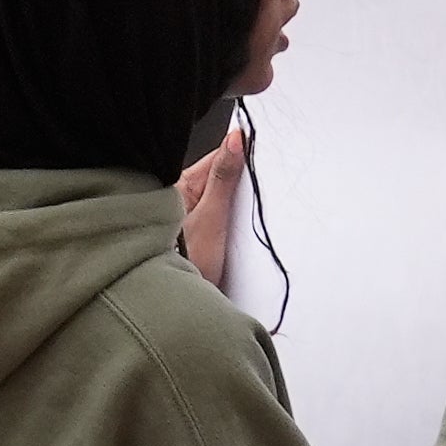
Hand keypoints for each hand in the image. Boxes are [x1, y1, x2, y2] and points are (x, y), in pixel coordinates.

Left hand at [179, 120, 253, 290]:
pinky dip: (234, 216)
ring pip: (220, 196)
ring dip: (239, 198)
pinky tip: (247, 221)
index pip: (215, 158)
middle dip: (242, 176)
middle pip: (218, 176)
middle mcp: (178, 197)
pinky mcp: (196, 235)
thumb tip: (235, 140)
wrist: (174, 305)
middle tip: (271, 173)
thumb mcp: (211, 217)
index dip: (239, 151)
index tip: (263, 145)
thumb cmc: (186, 262)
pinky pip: (219, 215)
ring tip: (263, 198)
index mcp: (178, 185)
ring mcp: (186, 216)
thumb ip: (223, 179)